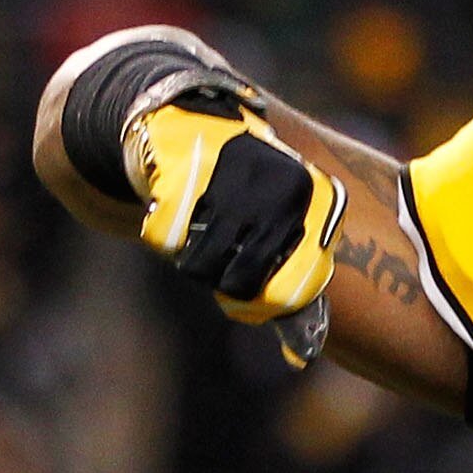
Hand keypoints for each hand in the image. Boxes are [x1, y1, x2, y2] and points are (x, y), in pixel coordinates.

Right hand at [127, 88, 343, 323]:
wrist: (185, 113)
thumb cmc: (240, 188)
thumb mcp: (278, 225)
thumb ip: (286, 285)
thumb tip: (299, 359)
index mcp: (312, 203)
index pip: (292, 292)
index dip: (264, 306)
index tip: (248, 295)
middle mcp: (279, 190)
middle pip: (241, 284)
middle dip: (224, 285)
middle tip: (217, 261)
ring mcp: (232, 181)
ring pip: (200, 267)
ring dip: (192, 261)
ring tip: (198, 230)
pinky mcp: (185, 172)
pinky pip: (165, 239)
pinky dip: (161, 232)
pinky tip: (172, 205)